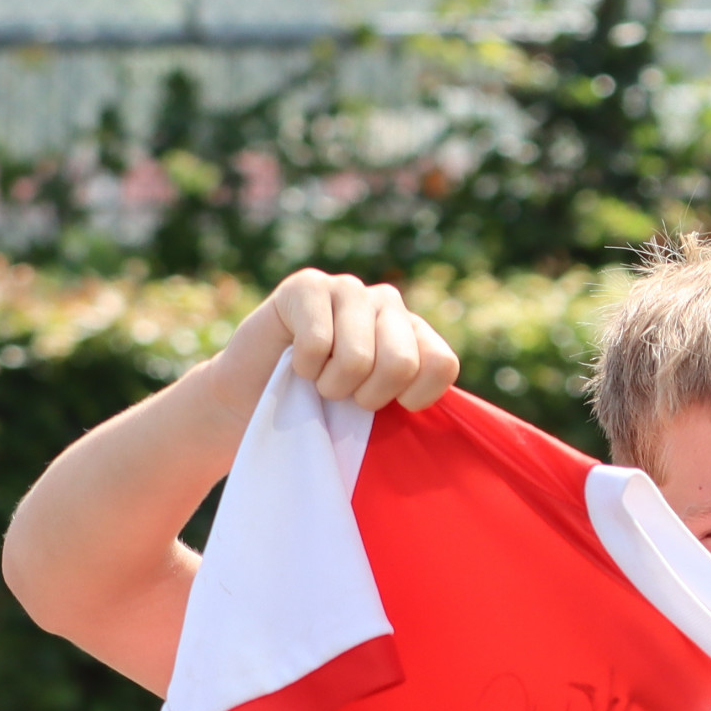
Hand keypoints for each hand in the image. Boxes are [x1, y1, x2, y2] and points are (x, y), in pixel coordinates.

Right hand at [211, 268, 459, 419]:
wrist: (252, 401)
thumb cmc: (319, 412)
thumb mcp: (376, 412)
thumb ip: (411, 401)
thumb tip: (459, 424)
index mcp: (414, 333)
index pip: (441, 364)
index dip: (414, 398)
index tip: (389, 408)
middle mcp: (387, 303)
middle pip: (401, 363)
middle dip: (367, 397)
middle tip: (344, 396)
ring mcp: (348, 288)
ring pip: (359, 358)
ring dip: (331, 386)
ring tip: (317, 380)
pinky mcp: (307, 285)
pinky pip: (319, 342)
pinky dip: (304, 367)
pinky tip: (295, 360)